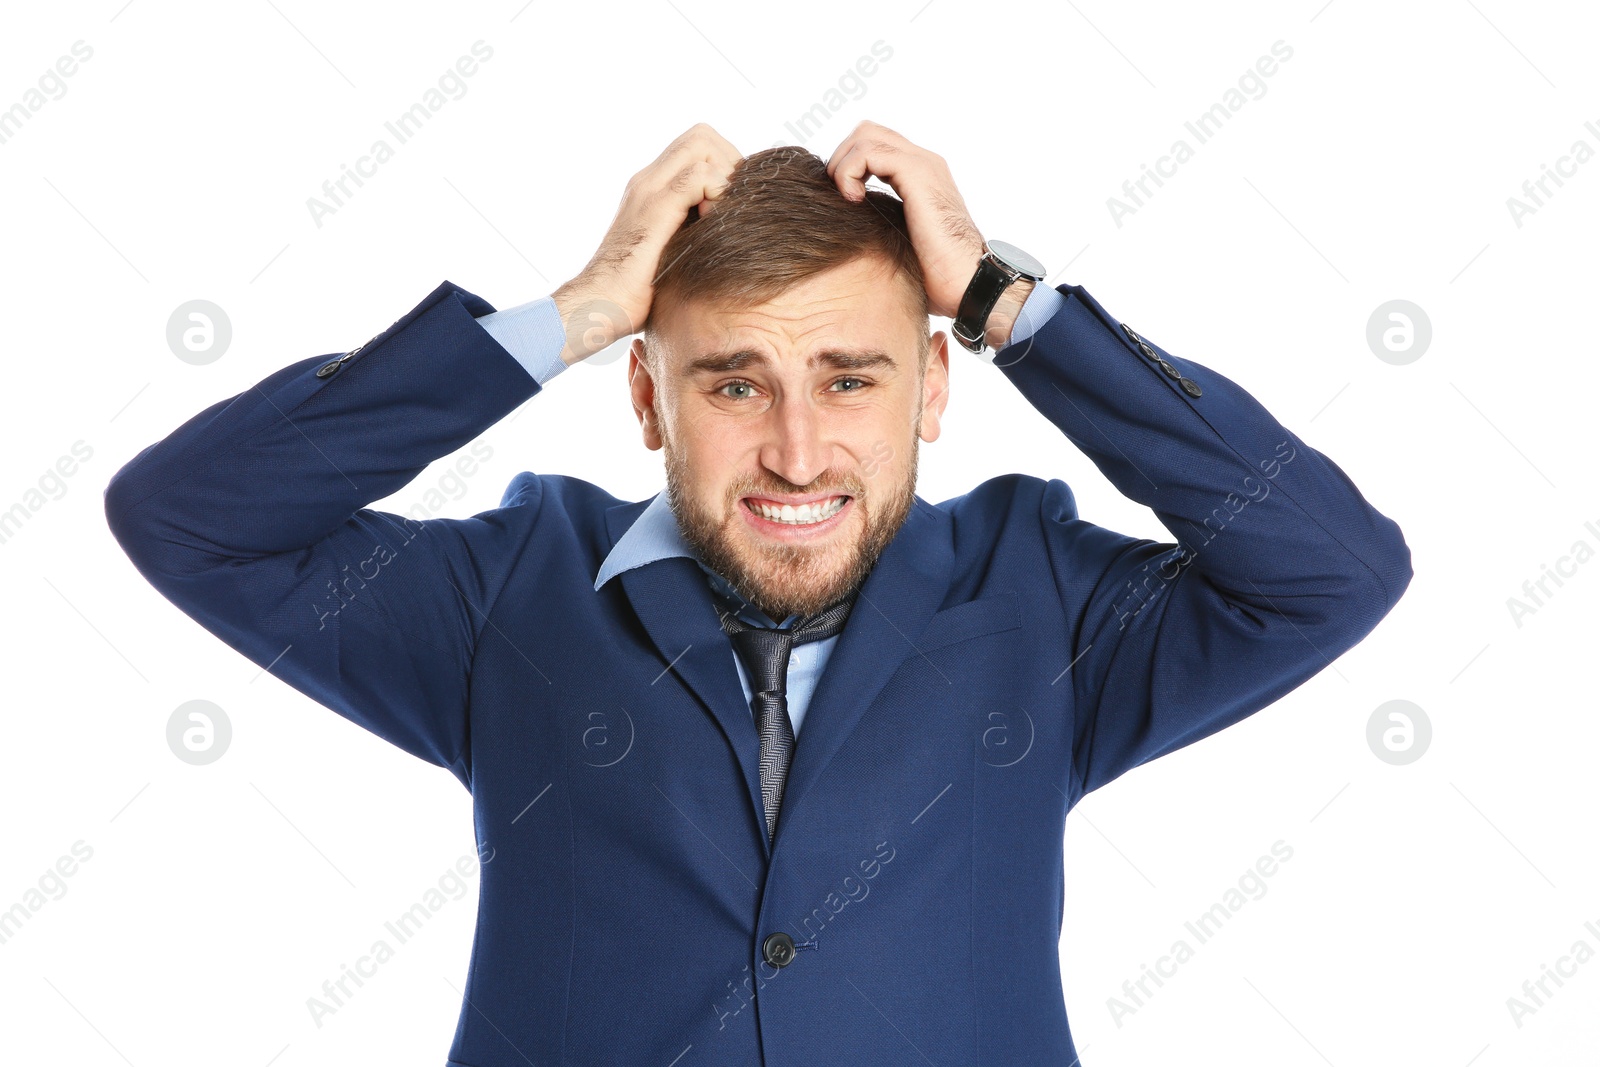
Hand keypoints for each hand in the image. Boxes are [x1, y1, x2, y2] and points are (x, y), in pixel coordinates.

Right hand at [552, 123, 742, 365]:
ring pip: (701, 145)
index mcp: (651, 188)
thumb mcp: (671, 252)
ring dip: (725, 176)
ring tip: (722, 215)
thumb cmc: (636, 293)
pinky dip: (718, 194)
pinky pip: (699, 176)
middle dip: (730, 162)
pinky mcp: (655, 208)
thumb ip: (691, 231)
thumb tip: (729, 229)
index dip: (723, 164)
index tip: (730, 203)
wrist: (599, 305)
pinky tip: (711, 225)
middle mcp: (648, 181)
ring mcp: (649, 190)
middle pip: (701, 135)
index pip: (696, 146)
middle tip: (733, 204)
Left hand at [823, 120, 987, 320]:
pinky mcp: (917, 173)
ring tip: (848, 198)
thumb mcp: (903, 241)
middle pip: (867, 131)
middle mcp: (923, 163)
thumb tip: (853, 229)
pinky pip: (868, 152)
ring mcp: (922, 164)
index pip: (876, 146)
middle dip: (842, 158)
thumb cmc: (939, 274)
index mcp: (920, 176)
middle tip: (841, 195)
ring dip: (844, 165)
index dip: (850, 165)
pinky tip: (855, 201)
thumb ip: (885, 222)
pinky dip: (850, 172)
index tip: (845, 200)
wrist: (968, 280)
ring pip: (865, 135)